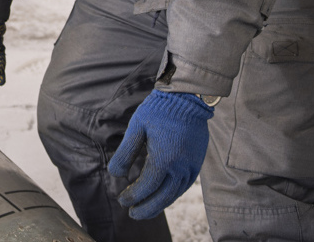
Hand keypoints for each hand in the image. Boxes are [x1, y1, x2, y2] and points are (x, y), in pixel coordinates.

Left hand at [107, 90, 213, 220]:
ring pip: (175, 193)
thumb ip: (125, 153)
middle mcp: (180, 167)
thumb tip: (115, 174)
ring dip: (159, 204)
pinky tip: (162, 195)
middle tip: (132, 214)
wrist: (187, 99)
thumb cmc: (158, 110)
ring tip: (145, 210)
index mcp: (164, 159)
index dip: (133, 196)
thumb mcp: (136, 128)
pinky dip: (172, 194)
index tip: (122, 200)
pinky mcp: (198, 163)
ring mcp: (191, 166)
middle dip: (146, 208)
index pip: (146, 186)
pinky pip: (184, 185)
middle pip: (162, 197)